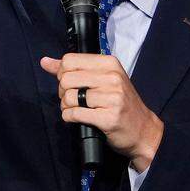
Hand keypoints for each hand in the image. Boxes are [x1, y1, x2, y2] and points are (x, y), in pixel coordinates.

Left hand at [40, 53, 163, 171]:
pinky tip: (77, 118)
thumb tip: (45, 61)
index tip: (71, 83)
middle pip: (66, 78)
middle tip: (72, 99)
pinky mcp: (108, 118)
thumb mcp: (102, 79)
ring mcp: (111, 98)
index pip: (69, 60)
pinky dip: (70, 117)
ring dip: (66, 106)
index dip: (62, 73)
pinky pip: (74, 114)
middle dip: (62, 92)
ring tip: (75, 109)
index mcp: (110, 63)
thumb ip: (73, 69)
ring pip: (69, 97)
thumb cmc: (121, 103)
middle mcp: (112, 78)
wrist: (144, 130)